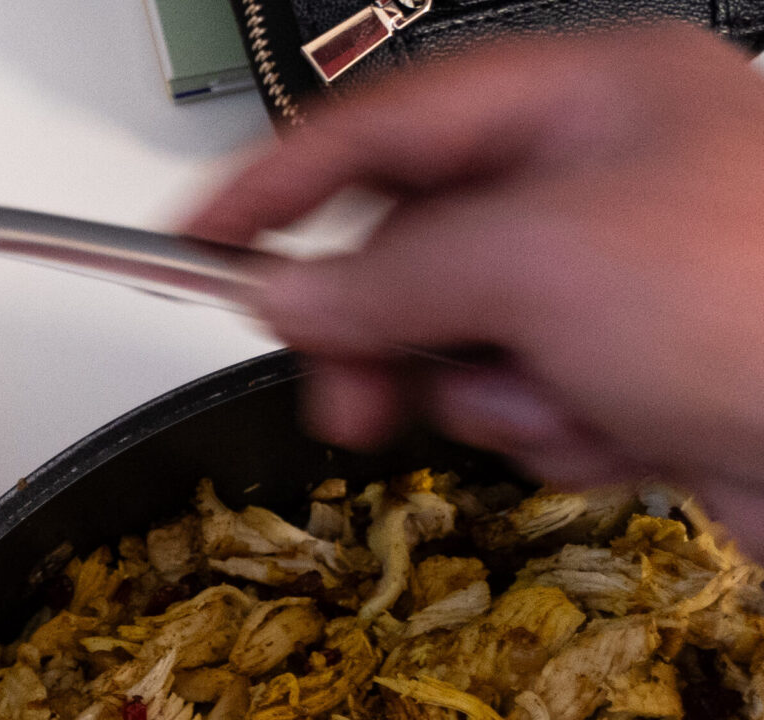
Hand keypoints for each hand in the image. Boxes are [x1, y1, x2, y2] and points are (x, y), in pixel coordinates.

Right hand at [182, 27, 763, 547]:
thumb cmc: (753, 305)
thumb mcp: (537, 262)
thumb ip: (389, 273)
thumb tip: (292, 297)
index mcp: (590, 97)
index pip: (390, 122)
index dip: (282, 185)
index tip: (197, 245)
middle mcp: (607, 178)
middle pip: (419, 246)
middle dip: (393, 330)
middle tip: (356, 395)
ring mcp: (627, 283)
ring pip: (466, 344)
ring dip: (489, 397)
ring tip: (559, 407)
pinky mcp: (644, 375)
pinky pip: (529, 408)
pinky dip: (552, 438)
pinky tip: (621, 437)